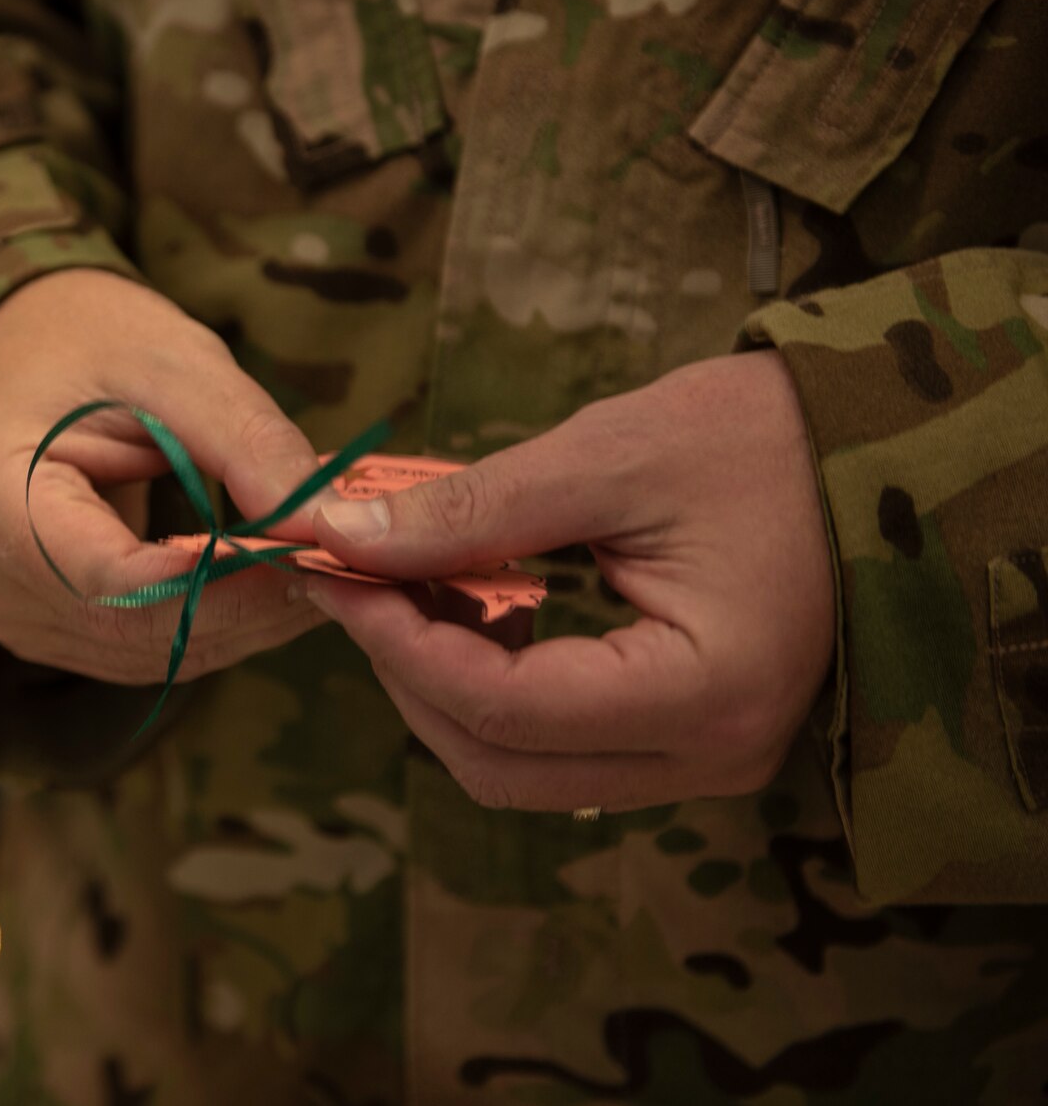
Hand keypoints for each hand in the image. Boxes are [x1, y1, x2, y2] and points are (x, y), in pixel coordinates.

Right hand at [0, 269, 325, 682]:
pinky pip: (136, 648)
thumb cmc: (83, 339)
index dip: (226, 581)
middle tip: (346, 565)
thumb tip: (331, 525)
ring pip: (147, 654)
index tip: (318, 552)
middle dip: (250, 606)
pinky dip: (209, 622)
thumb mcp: (172, 362)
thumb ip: (248, 442)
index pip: (119, 582)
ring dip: (240, 622)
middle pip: (137, 631)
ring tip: (319, 569)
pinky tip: (266, 583)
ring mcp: (8, 615)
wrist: (11, 350)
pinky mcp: (41, 626)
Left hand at [308, 352, 835, 810]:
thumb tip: (344, 536)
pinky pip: (559, 745)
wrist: (877, 444)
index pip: (504, 710)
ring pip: (521, 770)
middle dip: (406, 673)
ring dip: (441, 686)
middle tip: (350, 576)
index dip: (396, 642)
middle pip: (500, 767)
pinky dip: (490, 685)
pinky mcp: (686, 738)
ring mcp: (702, 761)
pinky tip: (459, 602)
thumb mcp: (610, 457)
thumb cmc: (764, 437)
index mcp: (705, 695)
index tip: (330, 565)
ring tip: (395, 584)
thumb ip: (472, 510)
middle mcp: (708, 757)